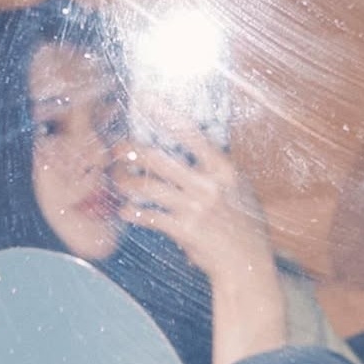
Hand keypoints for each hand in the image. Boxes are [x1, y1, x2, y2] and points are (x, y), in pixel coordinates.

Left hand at [113, 126, 272, 285]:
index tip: (146, 100)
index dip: (166, 115)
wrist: (247, 264)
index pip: (191, 134)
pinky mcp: (184, 231)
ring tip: (116, 179)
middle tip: (116, 148)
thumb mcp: (239, 189)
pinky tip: (125, 211)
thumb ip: (216, 171)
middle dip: (132, 151)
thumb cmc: (244, 225)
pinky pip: (150, 217)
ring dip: (127, 182)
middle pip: (160, 159)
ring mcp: (195, 208)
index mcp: (224, 169)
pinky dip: (134, 213)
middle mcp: (208, 185)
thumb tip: (197, 149)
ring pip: (149, 188)